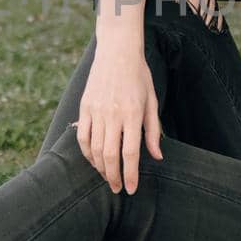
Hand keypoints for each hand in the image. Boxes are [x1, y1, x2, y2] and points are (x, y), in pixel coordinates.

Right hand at [75, 42, 163, 196]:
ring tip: (107, 176)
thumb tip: (157, 157)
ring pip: (95, 149)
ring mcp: (96, 111)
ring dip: (100, 167)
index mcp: (132, 114)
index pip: (130, 153)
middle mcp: (112, 114)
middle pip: (111, 155)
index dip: (130, 175)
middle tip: (117, 189)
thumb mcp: (152, 101)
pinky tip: (94, 161)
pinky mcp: (85, 107)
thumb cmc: (139, 76)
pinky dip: (87, 153)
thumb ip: (153, 131)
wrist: (117, 51)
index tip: (131, 189)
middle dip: (113, 177)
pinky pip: (83, 137)